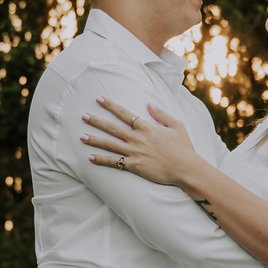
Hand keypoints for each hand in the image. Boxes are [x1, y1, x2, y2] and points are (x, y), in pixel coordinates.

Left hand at [81, 96, 200, 186]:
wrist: (186, 168)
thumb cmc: (184, 147)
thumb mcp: (176, 125)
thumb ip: (161, 114)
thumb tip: (149, 103)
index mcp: (147, 127)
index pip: (124, 113)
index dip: (110, 106)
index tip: (99, 99)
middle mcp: (137, 139)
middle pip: (112, 128)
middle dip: (96, 121)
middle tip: (83, 116)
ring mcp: (134, 152)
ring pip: (110, 145)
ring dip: (95, 140)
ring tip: (81, 136)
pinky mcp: (134, 166)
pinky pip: (114, 162)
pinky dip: (102, 160)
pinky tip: (90, 157)